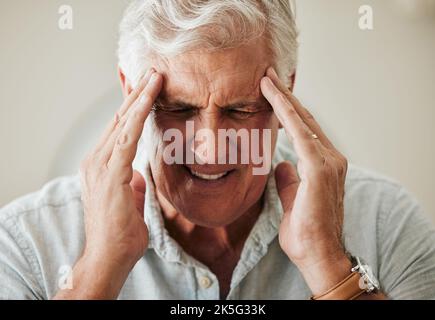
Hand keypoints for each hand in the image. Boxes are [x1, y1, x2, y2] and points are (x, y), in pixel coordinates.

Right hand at [54, 68, 162, 298]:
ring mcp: (100, 165)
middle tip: (153, 72)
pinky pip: (128, 137)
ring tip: (155, 76)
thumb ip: (132, 182)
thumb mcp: (129, 200)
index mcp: (100, 165)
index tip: (146, 88)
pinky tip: (150, 98)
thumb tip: (138, 174)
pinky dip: (139, 115)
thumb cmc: (121, 232)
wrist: (109, 256)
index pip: (119, 129)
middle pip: (120, 119)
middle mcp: (96, 160)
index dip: (132, 107)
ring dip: (140, 97)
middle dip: (137, 94)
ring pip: (123, 122)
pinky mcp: (110, 172)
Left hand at [260, 67, 350, 294]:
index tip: (272, 92)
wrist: (319, 255)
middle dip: (286, 96)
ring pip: (302, 120)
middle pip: (304, 120)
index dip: (288, 110)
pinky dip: (286, 111)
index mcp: (324, 166)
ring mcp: (328, 161)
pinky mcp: (320, 167)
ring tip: (266, 78)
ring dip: (284, 98)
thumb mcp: (292, 200)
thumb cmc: (306, 232)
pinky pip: (299, 131)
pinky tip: (273, 95)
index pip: (304, 130)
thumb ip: (289, 180)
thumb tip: (281, 164)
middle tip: (267, 76)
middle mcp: (331, 158)